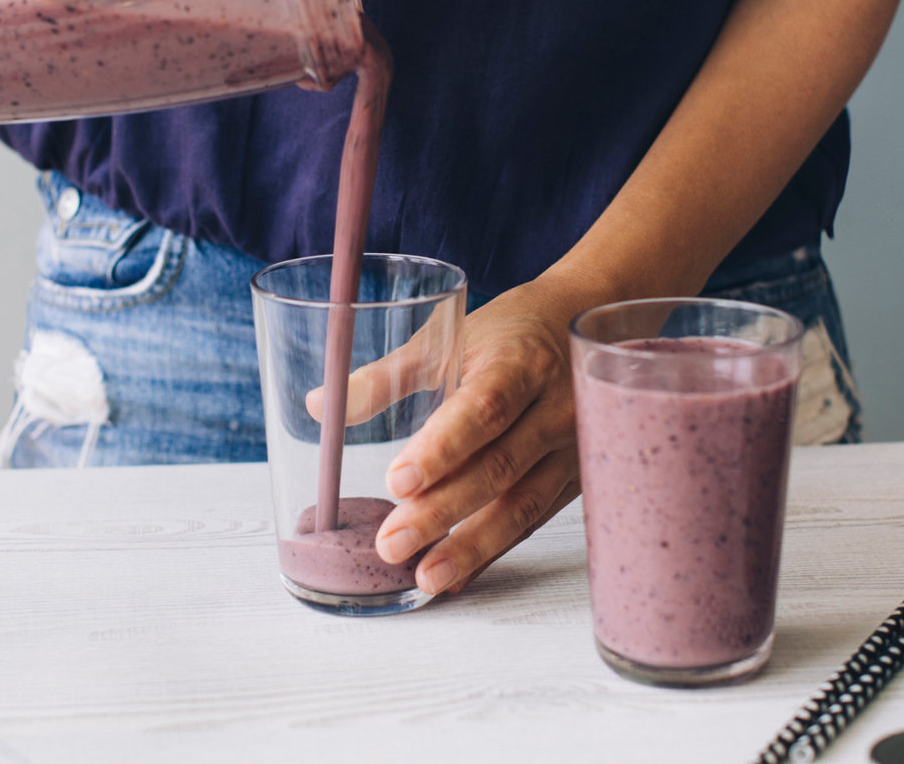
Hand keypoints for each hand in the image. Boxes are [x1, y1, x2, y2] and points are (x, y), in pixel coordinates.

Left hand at [369, 277, 589, 595]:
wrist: (581, 327)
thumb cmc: (510, 332)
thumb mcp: (451, 337)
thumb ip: (388, 375)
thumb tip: (321, 406)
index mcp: (521, 364)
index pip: (484, 409)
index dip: (442, 448)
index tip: (398, 481)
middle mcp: (555, 409)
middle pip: (500, 467)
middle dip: (443, 511)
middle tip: (392, 543)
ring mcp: (571, 449)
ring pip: (522, 506)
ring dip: (471, 547)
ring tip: (425, 577)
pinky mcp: (573, 479)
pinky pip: (532, 521)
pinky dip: (492, 552)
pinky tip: (456, 574)